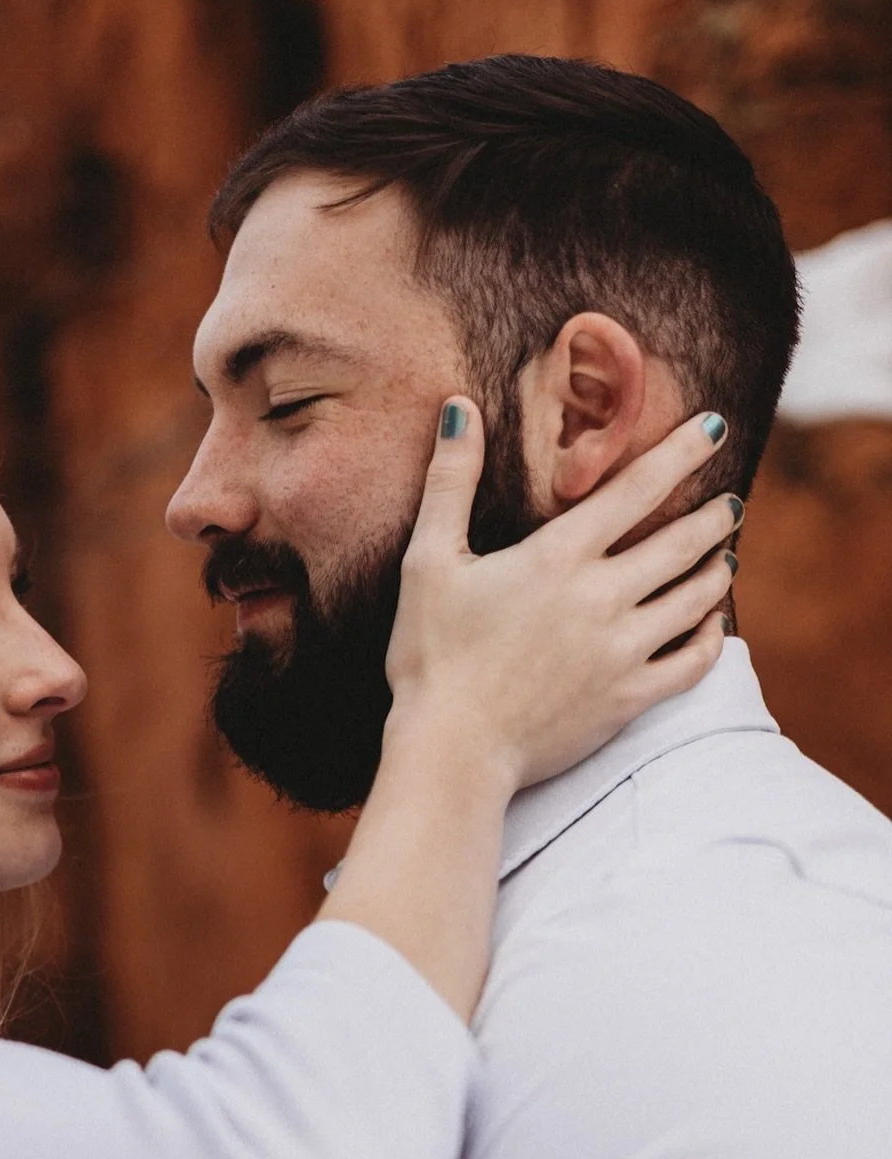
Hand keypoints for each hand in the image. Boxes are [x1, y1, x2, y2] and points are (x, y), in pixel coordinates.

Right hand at [387, 400, 736, 789]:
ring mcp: (621, 652)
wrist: (451, 751)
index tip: (714, 427)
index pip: (638, 488)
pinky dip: (711, 639)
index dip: (682, 451)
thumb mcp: (427, 561)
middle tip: (731, 501)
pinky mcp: (627, 700)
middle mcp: (601, 599)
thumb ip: (449, 482)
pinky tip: (713, 624)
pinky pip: (692, 664)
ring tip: (723, 555)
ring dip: (715, 570)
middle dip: (714, 515)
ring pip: (695, 601)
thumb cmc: (430, 656)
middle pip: (681, 543)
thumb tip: (460, 408)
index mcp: (558, 558)